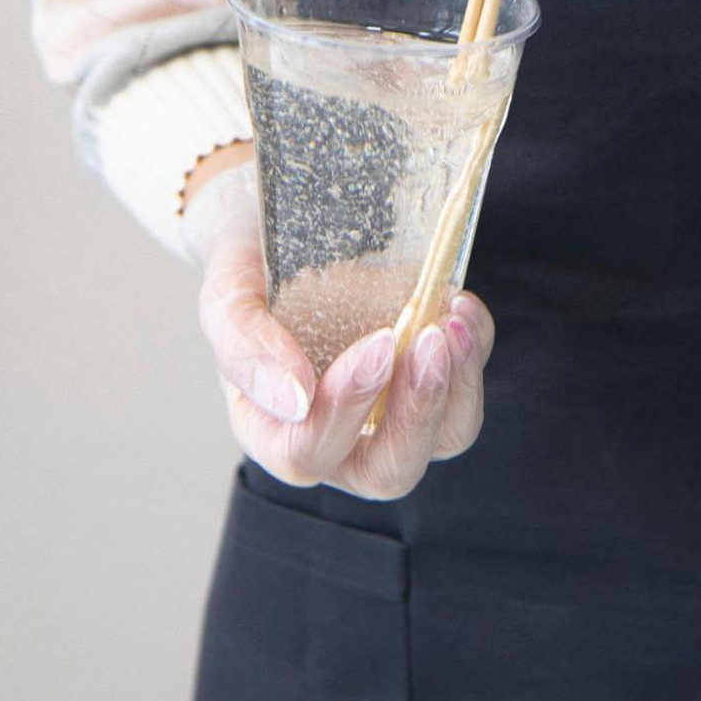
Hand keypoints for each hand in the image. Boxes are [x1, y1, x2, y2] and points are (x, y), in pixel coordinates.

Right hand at [179, 162, 495, 498]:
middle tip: (430, 340)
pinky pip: (466, 393)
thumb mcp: (226, 294)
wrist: (283, 230)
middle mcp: (337, 441)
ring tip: (452, 322)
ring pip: (443, 440)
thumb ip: (242, 344)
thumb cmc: (248, 270)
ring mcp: (390, 418)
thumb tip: (295, 400)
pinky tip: (460, 303)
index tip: (377, 341)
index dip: (345, 405)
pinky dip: (474, 352)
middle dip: (417, 410)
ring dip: (457, 387)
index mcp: (273, 432)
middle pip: (389, 470)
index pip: (309, 451)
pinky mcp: (429, 387)